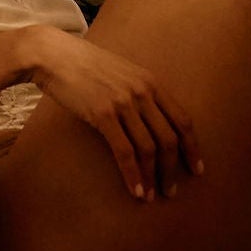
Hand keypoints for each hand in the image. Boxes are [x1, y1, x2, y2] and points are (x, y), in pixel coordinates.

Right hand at [29, 27, 202, 201]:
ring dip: (153, 177)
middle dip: (173, 169)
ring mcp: (124, 103)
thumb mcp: (122, 74)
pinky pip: (125, 151)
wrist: (55, 55)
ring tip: (152, 196)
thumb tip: (150, 122)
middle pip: (169, 138)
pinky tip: (136, 190)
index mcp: (152, 82)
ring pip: (149, 148)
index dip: (192, 147)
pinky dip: (133, 175)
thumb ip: (139, 93)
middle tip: (172, 191)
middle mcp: (143, 92)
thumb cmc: (85, 66)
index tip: (196, 169)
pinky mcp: (103, 114)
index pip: (183, 119)